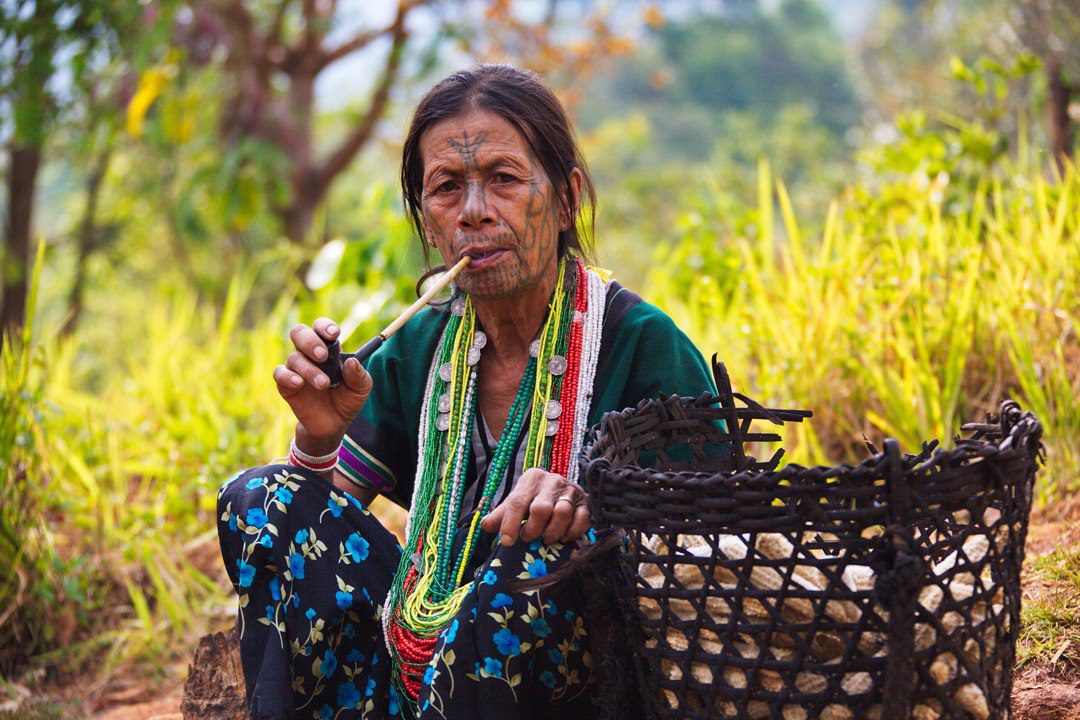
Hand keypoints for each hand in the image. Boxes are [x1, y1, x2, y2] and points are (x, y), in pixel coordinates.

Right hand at [273, 318, 372, 451]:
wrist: (334, 424)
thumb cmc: (347, 400)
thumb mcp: (361, 388)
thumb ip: (360, 375)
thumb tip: (352, 361)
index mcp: (329, 349)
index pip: (321, 328)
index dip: (325, 326)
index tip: (334, 334)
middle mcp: (309, 354)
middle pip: (299, 333)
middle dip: (310, 341)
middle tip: (322, 356)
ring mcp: (296, 368)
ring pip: (294, 357)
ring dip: (309, 369)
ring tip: (323, 384)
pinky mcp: (286, 385)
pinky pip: (279, 373)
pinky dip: (288, 376)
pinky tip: (299, 383)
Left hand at [480, 468, 589, 545]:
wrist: (563, 490)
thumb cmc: (534, 498)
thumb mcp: (517, 503)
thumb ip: (501, 515)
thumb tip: (484, 526)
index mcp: (531, 478)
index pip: (517, 501)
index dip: (510, 523)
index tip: (506, 542)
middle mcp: (552, 481)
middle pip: (541, 509)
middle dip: (533, 529)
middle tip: (529, 538)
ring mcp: (571, 491)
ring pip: (562, 513)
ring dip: (552, 532)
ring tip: (546, 538)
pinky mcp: (586, 502)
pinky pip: (581, 520)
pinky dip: (571, 533)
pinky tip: (563, 538)